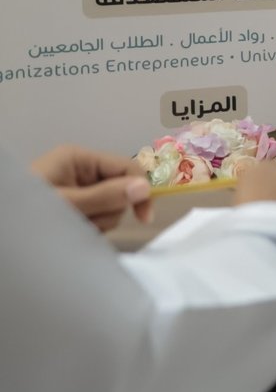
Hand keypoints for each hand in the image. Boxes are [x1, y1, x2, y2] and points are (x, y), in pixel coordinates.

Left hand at [30, 145, 151, 231]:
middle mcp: (80, 170)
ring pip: (111, 207)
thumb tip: (144, 187)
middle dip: (107, 210)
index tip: (144, 217)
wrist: (4, 233)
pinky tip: (71, 230)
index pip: (126, 167)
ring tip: (72, 226)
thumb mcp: (67, 203)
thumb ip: (105, 196)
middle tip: (84, 221)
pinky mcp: (75, 205)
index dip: (140, 189)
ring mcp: (78, 188)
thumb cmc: (26, 212)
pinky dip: (89, 227)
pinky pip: (98, 216)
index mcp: (78, 158)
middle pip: (121, 189)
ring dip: (97, 221)